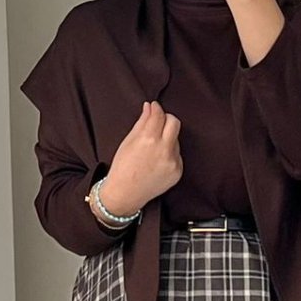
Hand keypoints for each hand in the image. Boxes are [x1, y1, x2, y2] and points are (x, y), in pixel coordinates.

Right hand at [94, 101, 182, 219]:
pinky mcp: (177, 171)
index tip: (154, 107)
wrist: (125, 194)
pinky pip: (177, 155)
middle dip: (167, 119)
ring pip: (176, 139)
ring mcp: (173, 162)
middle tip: (158, 122)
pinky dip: (169, 154)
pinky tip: (156, 161)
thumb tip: (150, 107)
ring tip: (152, 149)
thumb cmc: (123, 168)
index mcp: (148, 140)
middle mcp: (164, 150)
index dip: (156, 108)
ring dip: (167, 138)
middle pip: (175, 122)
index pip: (159, 115)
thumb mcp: (128, 141)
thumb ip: (142, 122)